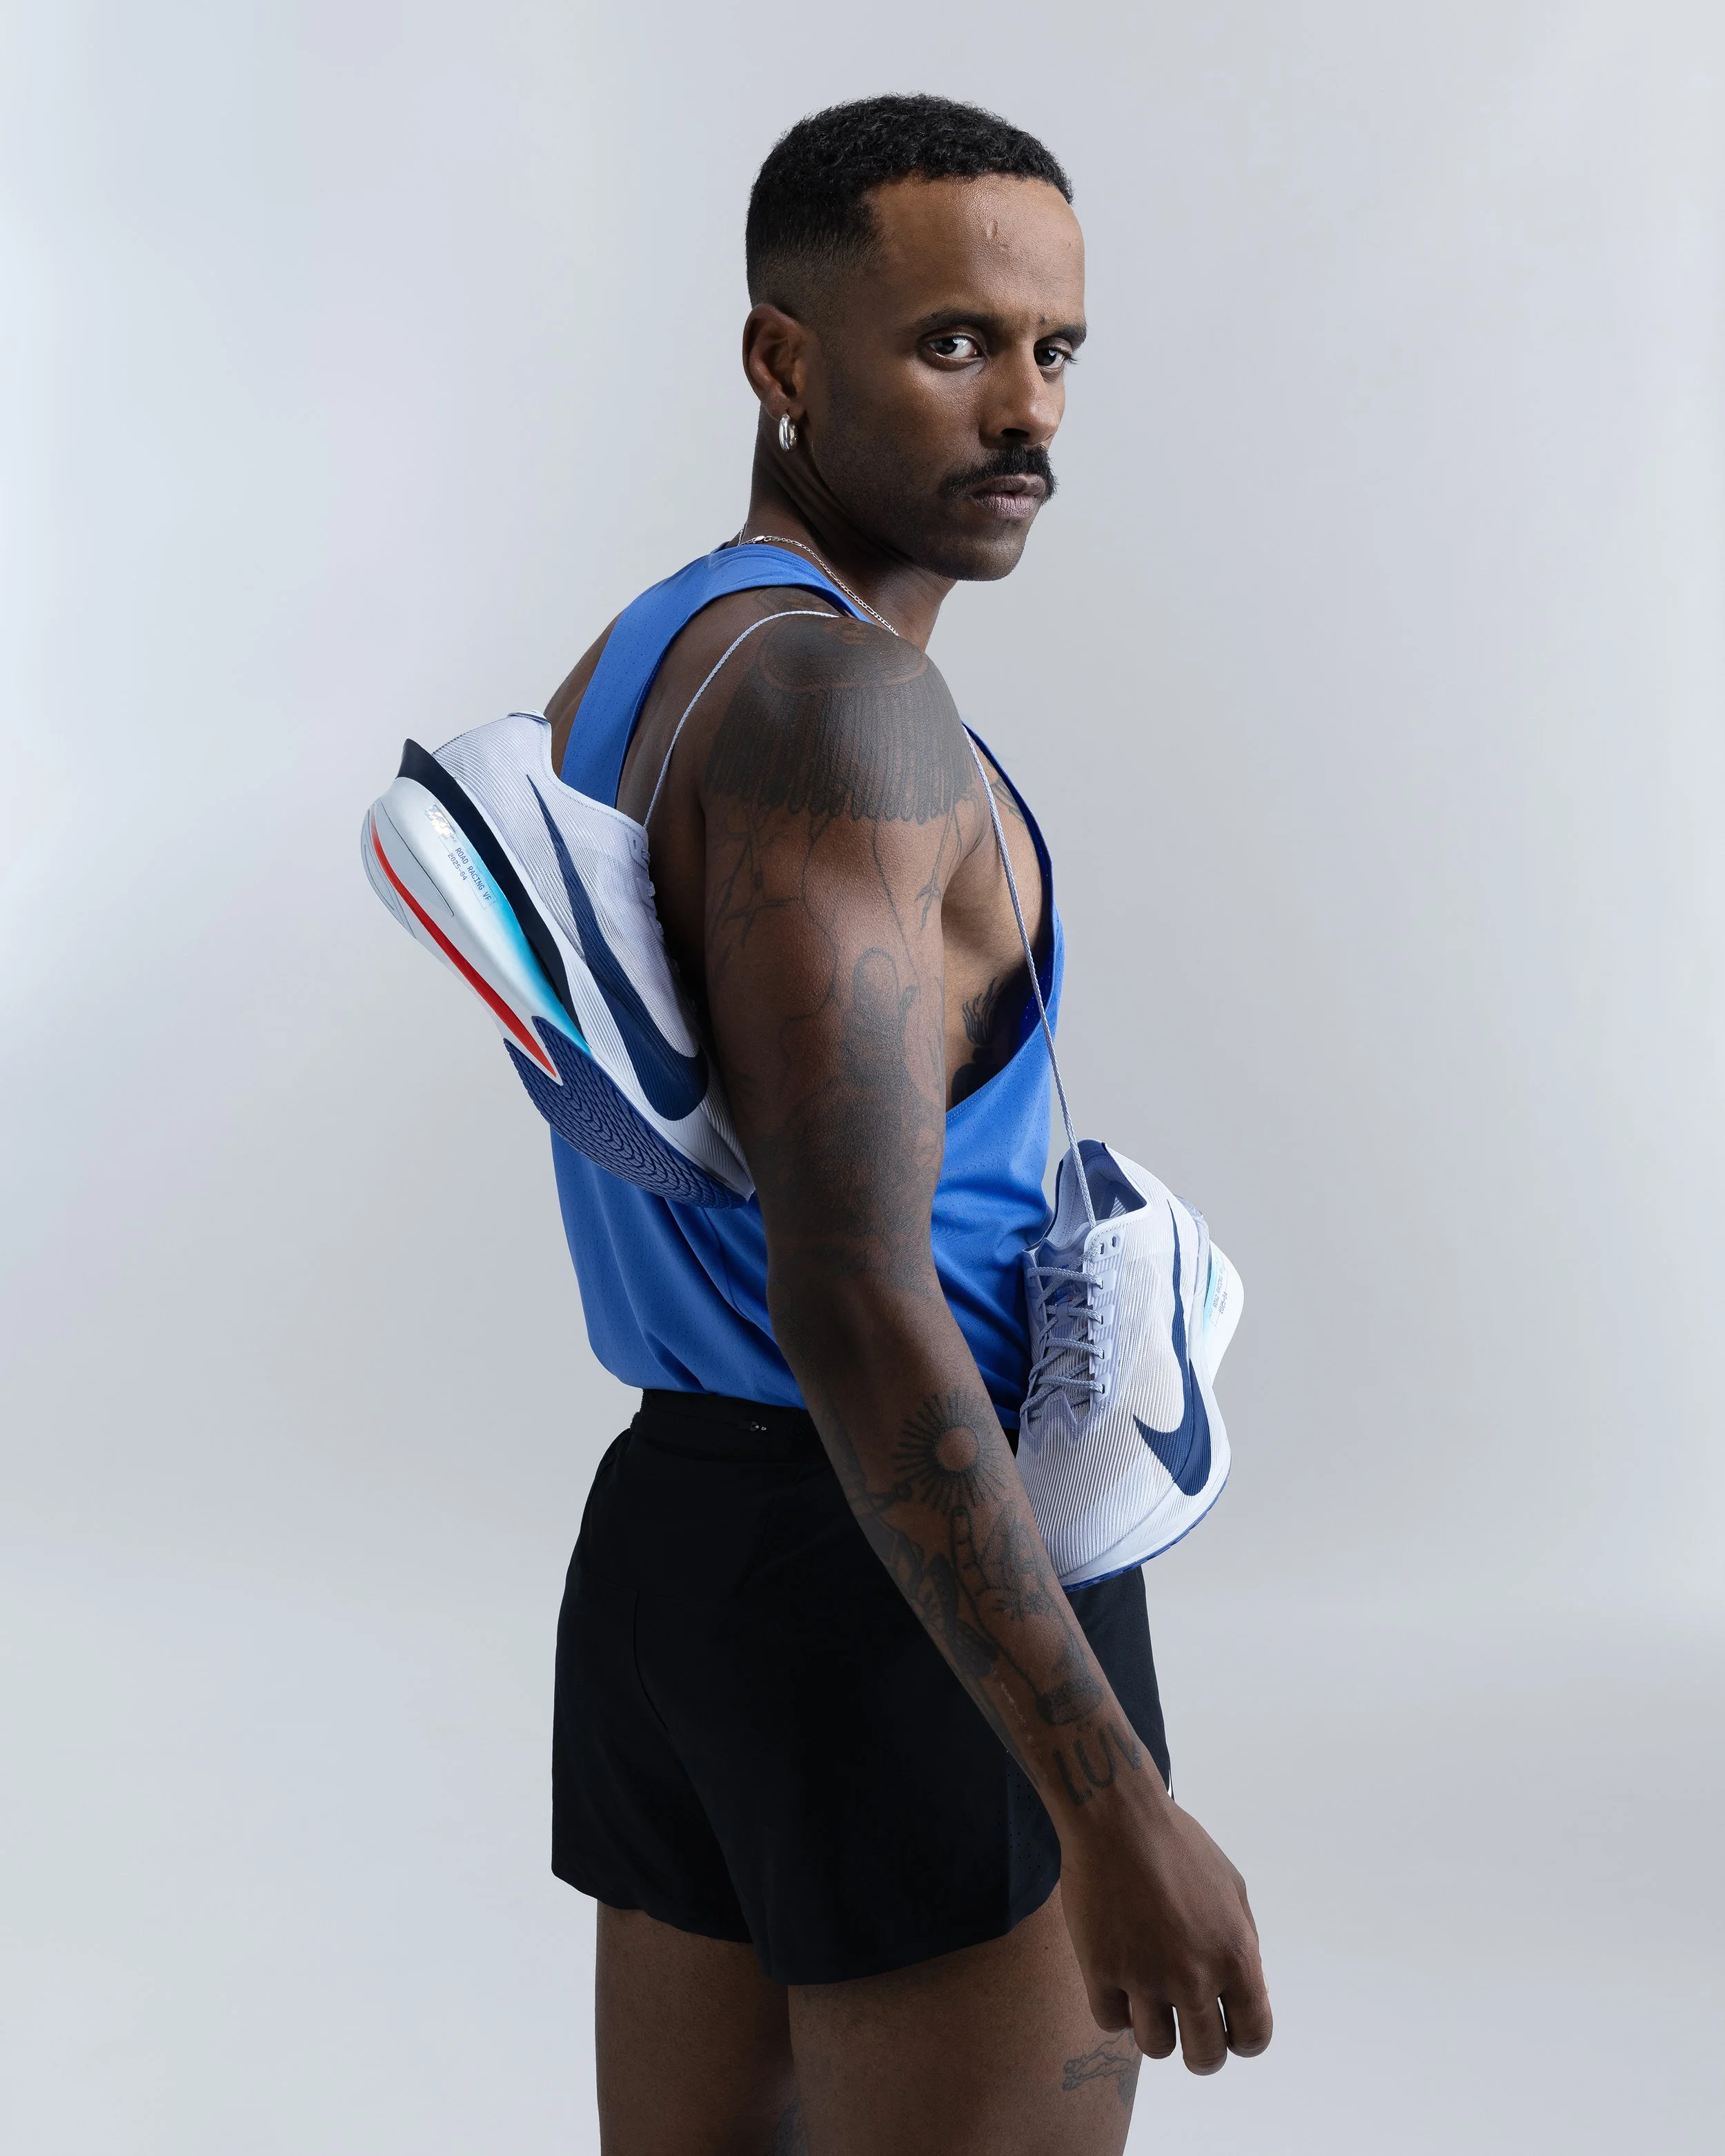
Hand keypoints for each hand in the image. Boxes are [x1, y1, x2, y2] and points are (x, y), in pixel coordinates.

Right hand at [1059, 1786, 1271, 2074]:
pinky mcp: (1100, 1970)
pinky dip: (1114, 2006)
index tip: (1226, 2030)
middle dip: (1198, 2050)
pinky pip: (1111, 2021)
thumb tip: (1245, 1993)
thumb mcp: (1232, 1887)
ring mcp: (1146, 1976)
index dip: (1242, 2041)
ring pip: (1155, 2047)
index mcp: (1235, 1955)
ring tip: (1146, 1996)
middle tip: (1185, 2029)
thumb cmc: (1177, 1844)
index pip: (1253, 2037)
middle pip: (1204, 2057)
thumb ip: (1243, 1943)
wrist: (1117, 1817)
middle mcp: (1195, 1975)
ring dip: (1153, 2028)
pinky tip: (1115, 1976)